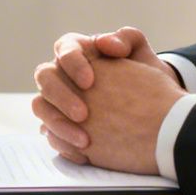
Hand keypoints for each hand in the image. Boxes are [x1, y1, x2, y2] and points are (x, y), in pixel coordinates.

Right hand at [34, 27, 181, 174]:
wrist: (154, 108)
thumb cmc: (144, 76)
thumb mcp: (142, 56)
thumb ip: (128, 40)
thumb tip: (106, 43)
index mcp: (78, 52)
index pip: (64, 49)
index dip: (73, 64)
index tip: (90, 82)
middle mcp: (61, 75)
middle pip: (44, 77)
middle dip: (61, 96)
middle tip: (84, 114)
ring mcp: (57, 102)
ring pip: (40, 107)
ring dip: (58, 124)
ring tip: (84, 140)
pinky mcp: (60, 126)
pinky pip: (50, 135)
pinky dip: (64, 144)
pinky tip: (83, 154)